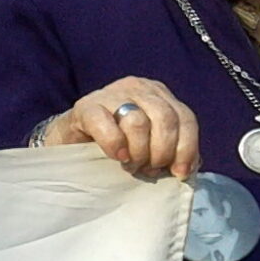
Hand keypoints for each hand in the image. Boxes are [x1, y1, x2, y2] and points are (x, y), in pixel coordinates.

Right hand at [40, 76, 199, 178]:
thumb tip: (190, 166)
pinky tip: (116, 157)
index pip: (185, 118)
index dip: (187, 148)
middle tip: (149, 169)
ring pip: (138, 122)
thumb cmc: (115, 147)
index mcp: (158, 94)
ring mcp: (110, 93)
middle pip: (165, 118)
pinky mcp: (86, 105)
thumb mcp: (149, 146)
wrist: (69, 143)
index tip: (179, 173)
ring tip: (130, 165)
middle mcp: (137, 87)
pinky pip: (106, 124)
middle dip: (161, 151)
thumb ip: (171, 150)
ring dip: (138, 152)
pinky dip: (115, 145)